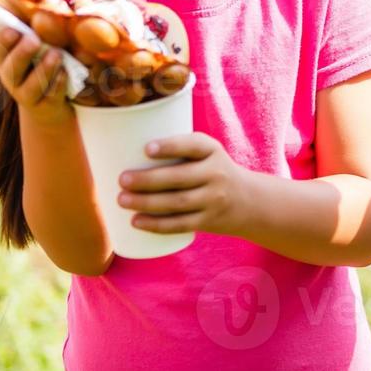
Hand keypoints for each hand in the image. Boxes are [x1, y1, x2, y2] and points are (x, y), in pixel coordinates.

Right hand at [0, 27, 70, 125]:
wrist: (48, 105)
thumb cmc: (43, 62)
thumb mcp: (38, 42)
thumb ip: (35, 21)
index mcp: (7, 58)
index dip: (3, 40)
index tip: (13, 30)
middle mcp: (12, 77)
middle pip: (10, 67)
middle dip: (21, 53)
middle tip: (34, 40)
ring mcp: (26, 94)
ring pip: (31, 85)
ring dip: (43, 68)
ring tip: (55, 54)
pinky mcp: (45, 106)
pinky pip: (50, 96)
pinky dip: (58, 83)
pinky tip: (65, 73)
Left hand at [118, 132, 249, 236]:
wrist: (248, 200)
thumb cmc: (211, 171)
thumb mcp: (207, 154)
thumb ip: (177, 150)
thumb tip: (122, 148)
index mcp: (213, 151)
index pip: (194, 145)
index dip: (171, 146)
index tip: (146, 149)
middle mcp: (216, 174)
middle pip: (180, 177)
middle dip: (148, 180)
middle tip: (122, 179)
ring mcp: (214, 199)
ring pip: (177, 202)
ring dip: (147, 202)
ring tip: (121, 200)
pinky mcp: (208, 221)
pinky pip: (180, 224)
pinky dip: (156, 224)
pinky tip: (136, 222)